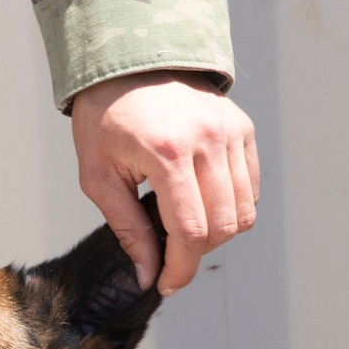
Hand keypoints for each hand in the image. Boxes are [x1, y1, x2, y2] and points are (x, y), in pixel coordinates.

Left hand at [71, 70, 258, 295]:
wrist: (129, 63)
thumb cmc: (104, 120)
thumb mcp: (98, 177)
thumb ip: (126, 229)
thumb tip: (148, 276)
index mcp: (167, 154)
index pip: (190, 231)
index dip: (180, 269)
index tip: (166, 285)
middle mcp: (208, 141)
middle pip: (223, 226)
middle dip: (196, 255)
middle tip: (169, 258)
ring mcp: (232, 132)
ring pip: (244, 210)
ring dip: (216, 234)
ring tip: (182, 231)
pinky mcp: (243, 128)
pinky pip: (250, 187)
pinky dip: (231, 208)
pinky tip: (200, 206)